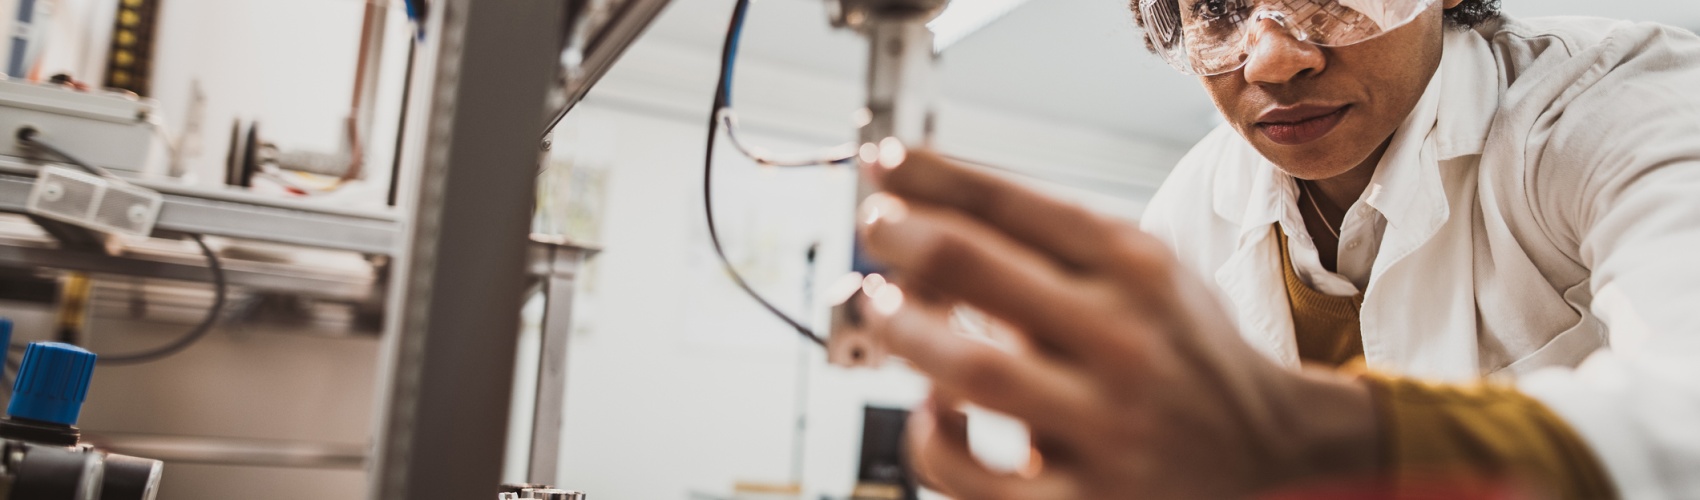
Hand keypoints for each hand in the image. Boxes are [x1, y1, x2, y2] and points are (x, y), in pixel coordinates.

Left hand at [856, 150, 1379, 498]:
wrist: (1266, 441)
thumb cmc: (1178, 345)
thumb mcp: (1141, 267)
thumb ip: (1052, 241)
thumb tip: (926, 206)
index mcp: (1136, 267)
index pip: (1014, 203)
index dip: (931, 177)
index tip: (883, 163)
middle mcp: (1125, 338)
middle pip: (979, 267)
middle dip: (905, 237)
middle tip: (874, 226)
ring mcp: (1107, 424)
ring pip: (971, 369)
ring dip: (906, 330)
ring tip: (879, 306)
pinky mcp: (1086, 499)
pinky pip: (978, 478)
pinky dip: (935, 440)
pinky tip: (933, 413)